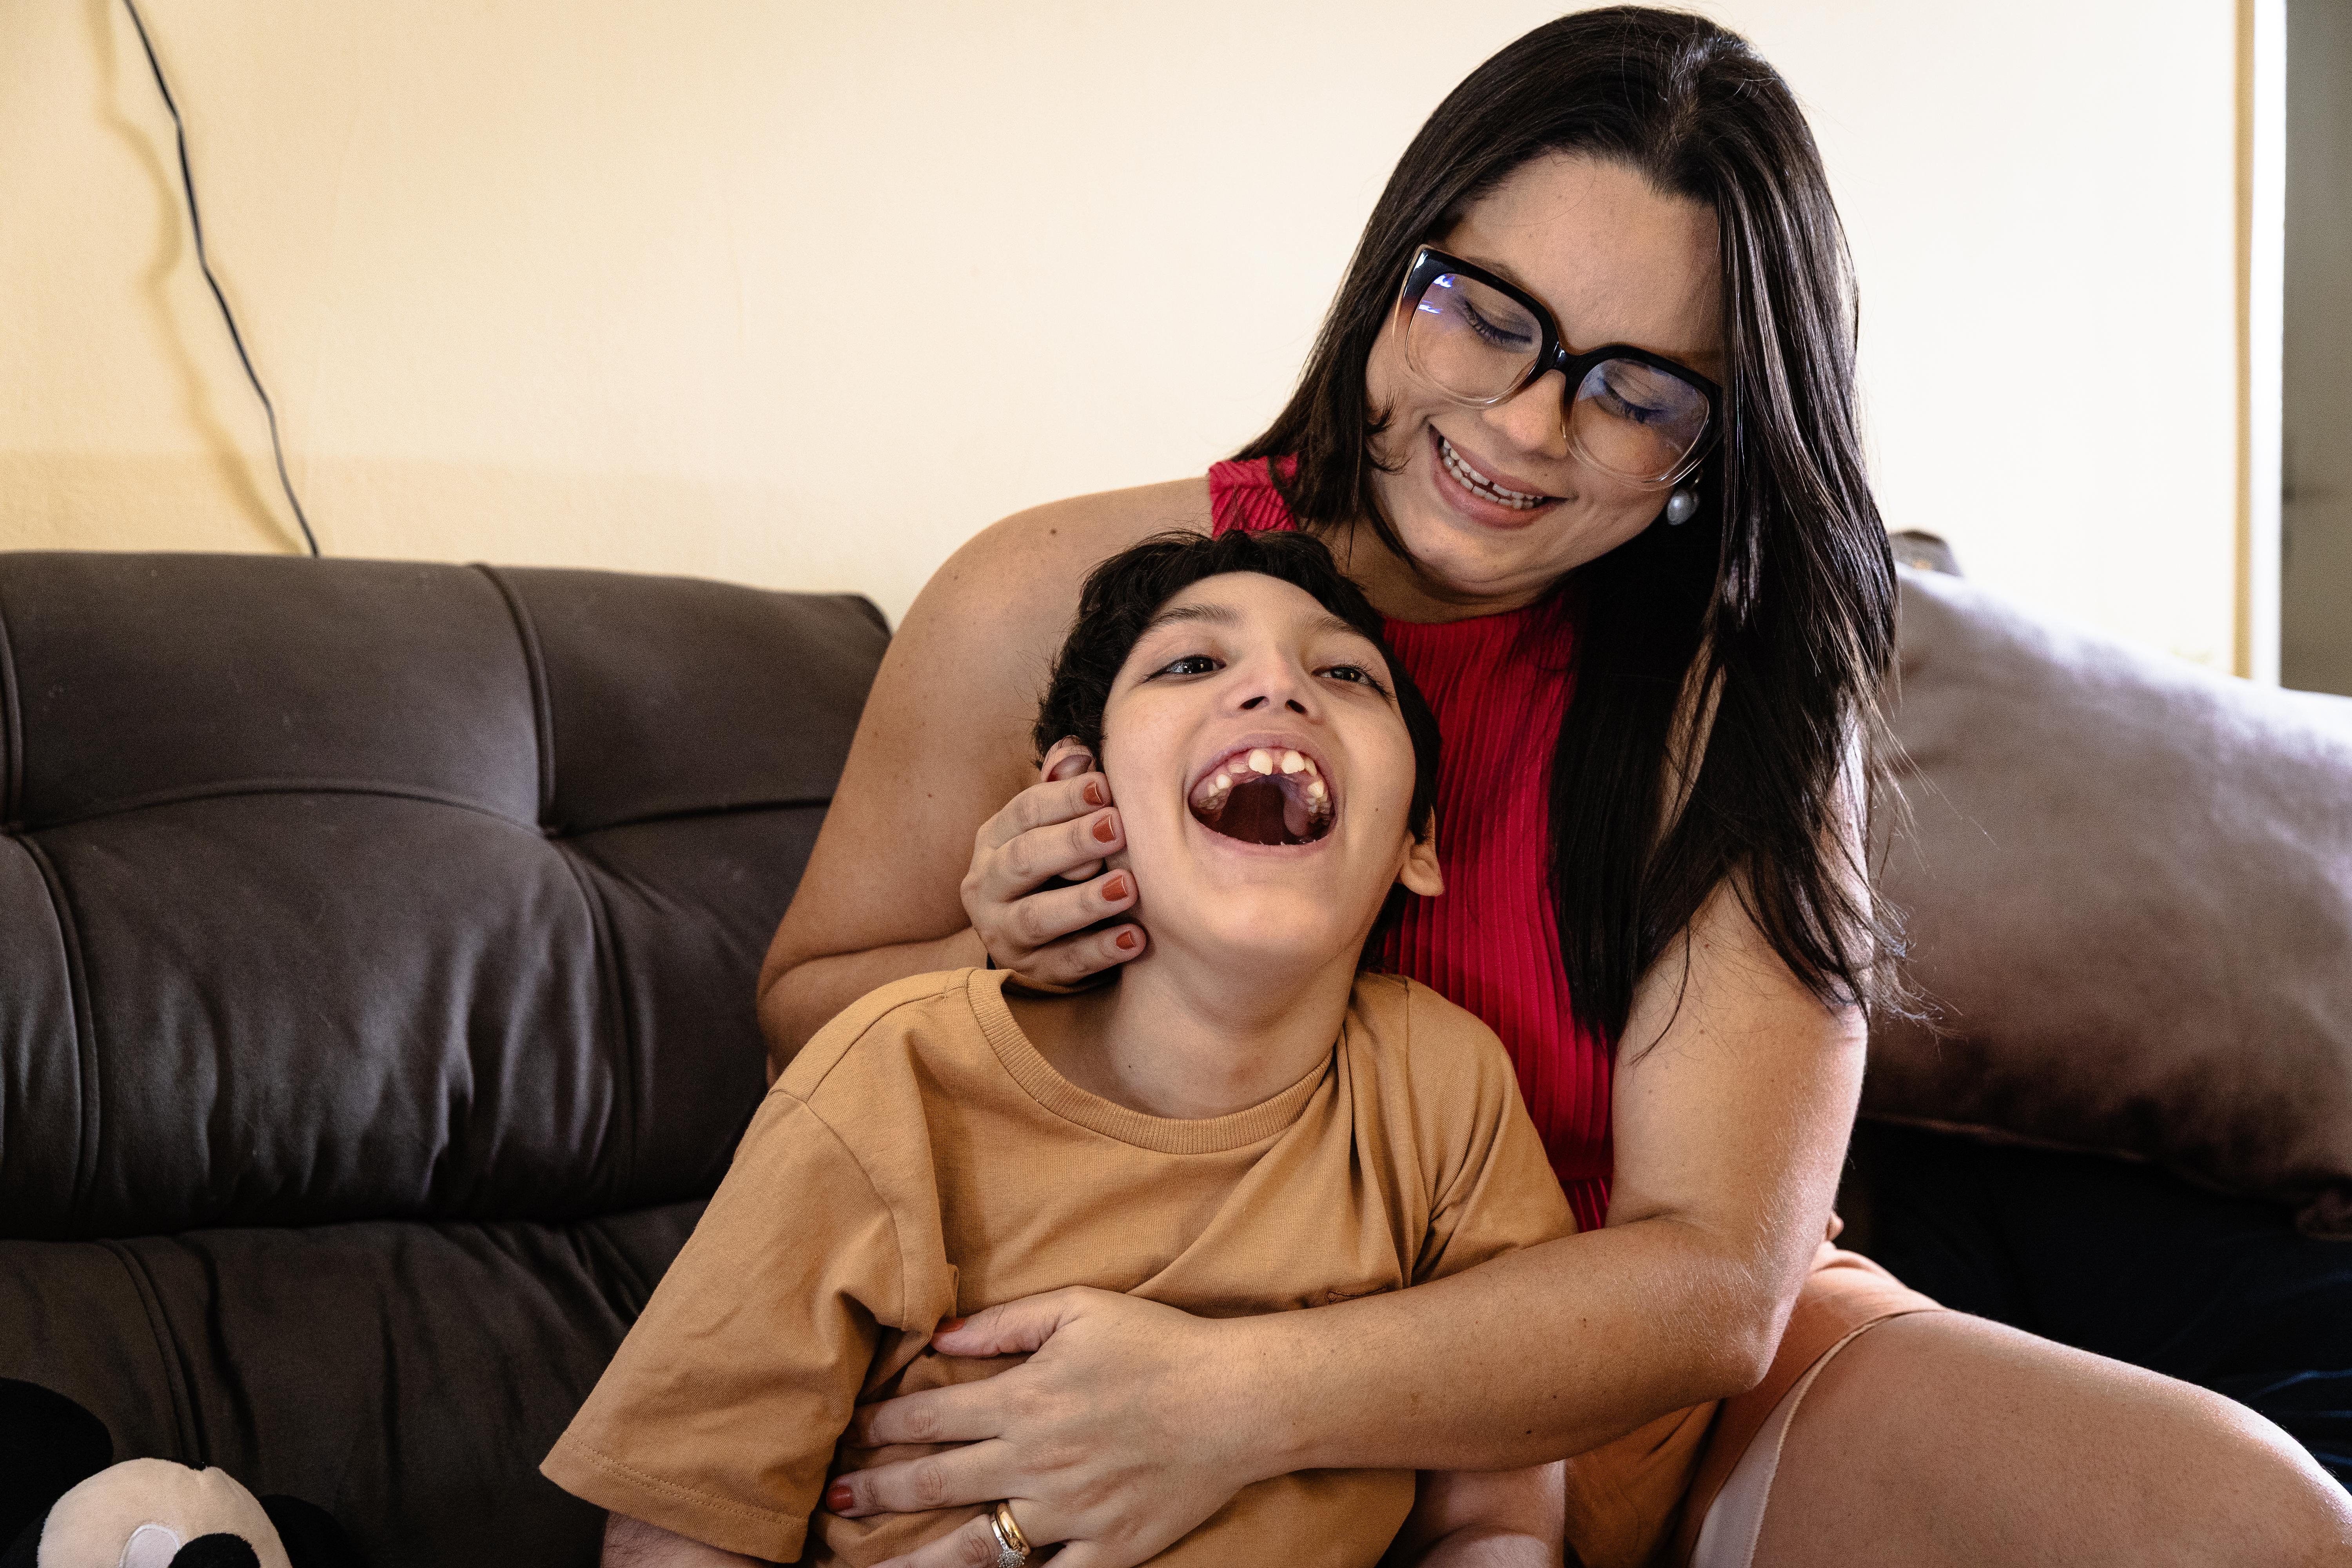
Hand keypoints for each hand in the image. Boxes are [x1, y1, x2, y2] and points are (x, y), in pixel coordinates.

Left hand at [829, 1289, 1262, 1567]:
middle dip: (877, 1492)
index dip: (881, 1428)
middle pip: (937, 1483)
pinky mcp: (1108, 1547)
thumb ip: (1004, 1324)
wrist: (1238, 1400)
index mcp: (1025, 1399)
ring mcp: (1071, 1512)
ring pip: (976, 1547)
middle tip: (833, 1503)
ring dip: (917, 1558)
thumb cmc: (1159, 1344)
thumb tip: (940, 1339)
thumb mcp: (1078, 1308)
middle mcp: (1036, 1460)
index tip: (850, 1436)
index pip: (929, 1417)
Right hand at [960, 739, 1145, 985]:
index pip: (1024, 811)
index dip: (1064, 797)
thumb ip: (1062, 788)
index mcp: (995, 838)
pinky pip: (1065, 962)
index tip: (1106, 786)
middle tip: (1117, 829)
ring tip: (1129, 888)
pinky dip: (1100, 951)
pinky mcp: (1032, 970)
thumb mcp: (1053, 826)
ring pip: (1038, 916)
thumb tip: (1076, 751)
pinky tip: (1135, 939)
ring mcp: (1004, 932)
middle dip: (1071, 842)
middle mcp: (987, 884)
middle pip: (1024, 859)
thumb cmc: (1058, 866)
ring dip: (1085, 901)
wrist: (1044, 937)